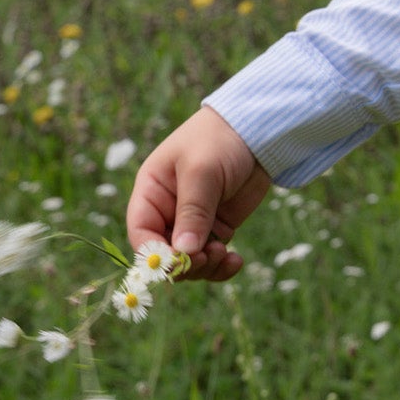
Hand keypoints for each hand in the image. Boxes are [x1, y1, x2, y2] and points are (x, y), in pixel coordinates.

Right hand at [126, 105, 271, 282]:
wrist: (258, 132)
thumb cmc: (219, 141)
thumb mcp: (202, 172)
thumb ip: (192, 211)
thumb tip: (184, 253)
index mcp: (151, 192)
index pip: (141, 233)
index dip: (154, 255)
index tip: (177, 263)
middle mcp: (167, 211)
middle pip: (164, 254)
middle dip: (184, 263)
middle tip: (207, 257)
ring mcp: (193, 222)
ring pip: (188, 261)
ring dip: (204, 266)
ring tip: (224, 254)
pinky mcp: (217, 227)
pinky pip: (211, 257)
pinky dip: (220, 266)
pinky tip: (235, 260)